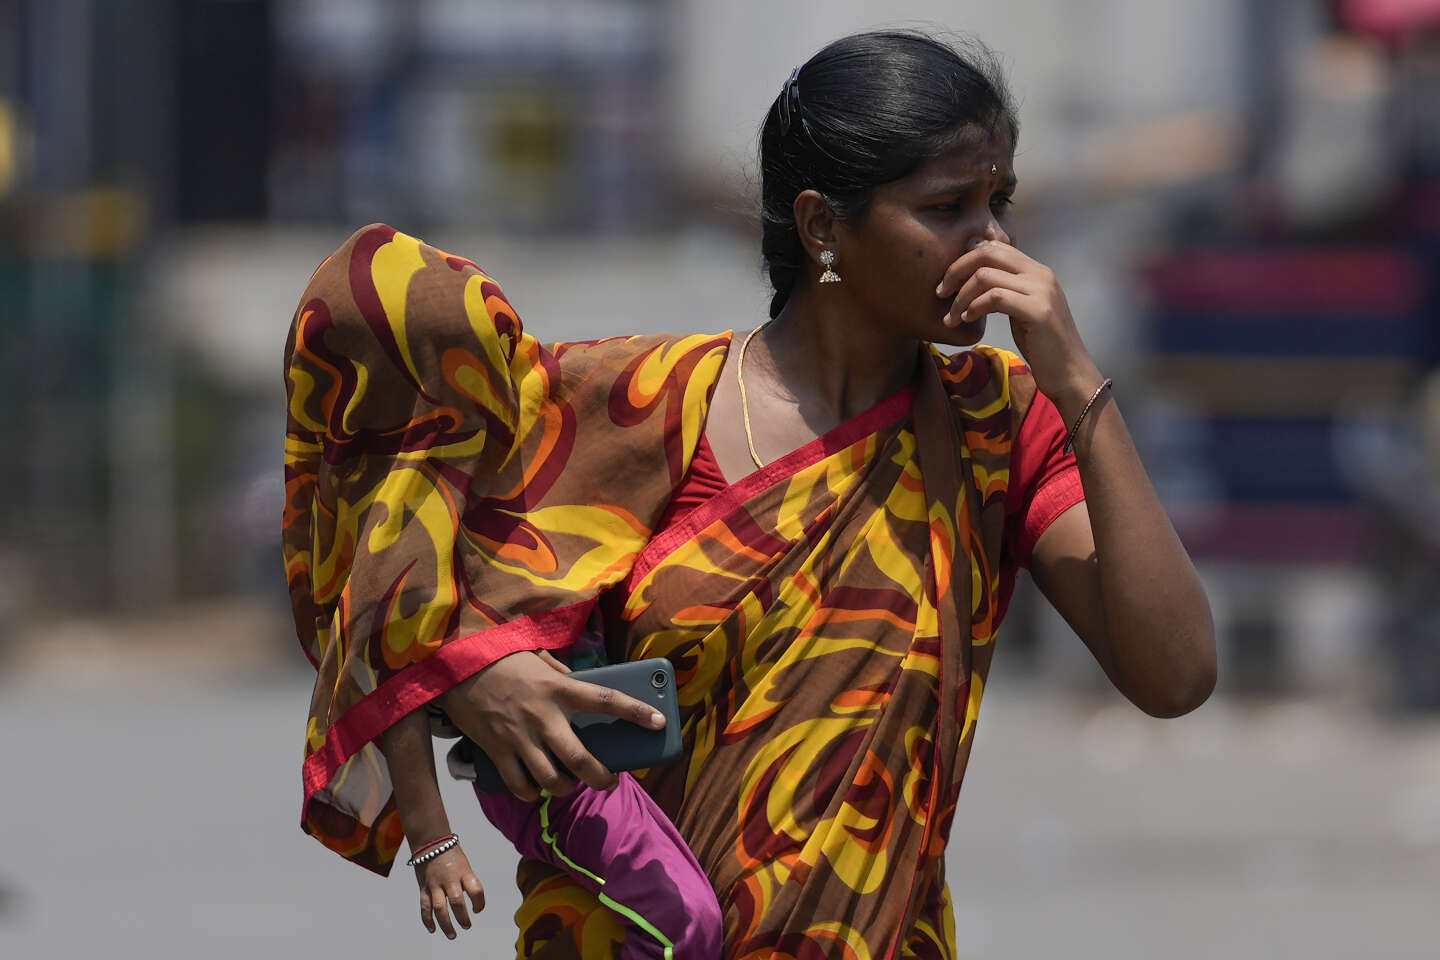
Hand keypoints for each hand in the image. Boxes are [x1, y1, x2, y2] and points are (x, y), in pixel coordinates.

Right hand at [414, 846, 484, 939]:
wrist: (431, 842)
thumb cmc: (451, 854)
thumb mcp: (464, 865)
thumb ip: (467, 882)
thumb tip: (470, 902)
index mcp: (463, 872)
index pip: (476, 890)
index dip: (480, 903)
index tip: (478, 909)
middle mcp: (449, 879)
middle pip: (457, 902)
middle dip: (463, 917)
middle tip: (467, 926)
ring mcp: (435, 884)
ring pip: (440, 908)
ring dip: (446, 924)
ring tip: (452, 934)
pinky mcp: (424, 888)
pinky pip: (425, 906)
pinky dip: (428, 920)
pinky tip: (433, 929)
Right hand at [437, 649, 666, 801]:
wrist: (455, 667)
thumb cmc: (501, 660)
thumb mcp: (539, 659)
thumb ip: (563, 677)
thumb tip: (582, 688)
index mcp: (558, 688)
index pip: (606, 700)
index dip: (636, 712)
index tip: (659, 722)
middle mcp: (542, 716)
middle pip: (580, 759)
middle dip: (601, 777)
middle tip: (609, 781)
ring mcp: (519, 738)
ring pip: (551, 780)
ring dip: (566, 789)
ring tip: (571, 786)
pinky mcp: (496, 752)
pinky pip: (520, 784)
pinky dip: (531, 793)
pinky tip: (536, 788)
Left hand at [935, 240, 1102, 408]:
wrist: (1069, 373)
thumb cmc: (1042, 346)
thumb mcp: (1021, 310)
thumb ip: (1005, 290)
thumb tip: (973, 279)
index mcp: (1037, 271)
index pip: (994, 248)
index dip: (965, 260)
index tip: (948, 284)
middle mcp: (1041, 274)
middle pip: (988, 253)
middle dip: (957, 270)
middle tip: (941, 293)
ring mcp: (1041, 291)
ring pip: (986, 276)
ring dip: (961, 297)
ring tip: (952, 317)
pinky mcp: (1038, 311)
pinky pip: (995, 297)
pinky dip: (974, 307)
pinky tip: (967, 320)